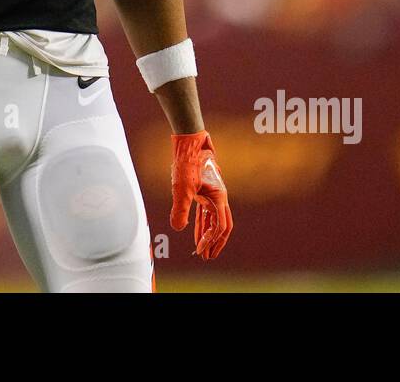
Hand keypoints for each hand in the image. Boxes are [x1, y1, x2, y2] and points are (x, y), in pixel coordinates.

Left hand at [169, 130, 232, 259]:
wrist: (189, 142)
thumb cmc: (188, 162)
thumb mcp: (182, 187)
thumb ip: (180, 209)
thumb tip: (178, 228)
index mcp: (219, 197)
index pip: (220, 226)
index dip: (211, 240)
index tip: (201, 250)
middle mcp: (219, 197)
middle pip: (221, 226)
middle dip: (215, 242)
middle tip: (208, 256)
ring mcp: (212, 194)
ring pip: (213, 219)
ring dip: (207, 234)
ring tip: (201, 249)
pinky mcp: (203, 190)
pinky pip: (205, 211)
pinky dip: (201, 222)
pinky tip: (194, 230)